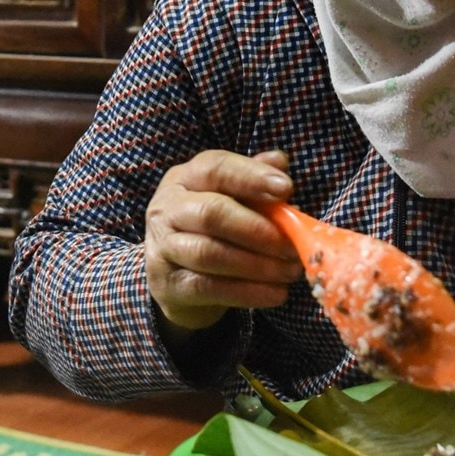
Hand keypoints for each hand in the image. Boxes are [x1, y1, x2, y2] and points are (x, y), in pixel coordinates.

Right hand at [144, 149, 303, 334]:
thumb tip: (279, 162)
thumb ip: (254, 179)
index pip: (215, 168)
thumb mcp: (232, 199)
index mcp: (186, 178)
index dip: (251, 177)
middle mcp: (167, 208)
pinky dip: (248, 292)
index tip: (286, 189)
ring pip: (209, 253)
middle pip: (212, 213)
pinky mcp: (168, 284)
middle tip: (292, 246)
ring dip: (258, 265)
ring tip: (290, 271)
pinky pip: (208, 288)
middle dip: (258, 230)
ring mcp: (162, 247)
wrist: (177, 279)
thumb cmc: (214, 229)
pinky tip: (276, 293)